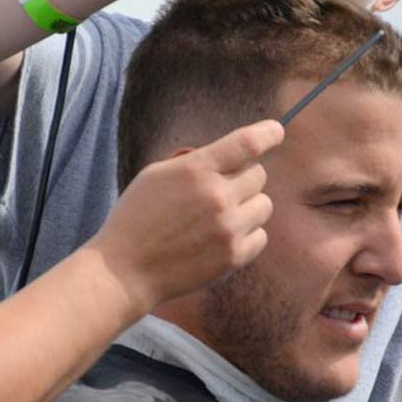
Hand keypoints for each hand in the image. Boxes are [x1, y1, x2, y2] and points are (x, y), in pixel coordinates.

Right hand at [87, 119, 283, 312]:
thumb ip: (193, 162)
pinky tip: (224, 236)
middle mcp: (217, 196)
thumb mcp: (156, 175)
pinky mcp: (233, 256)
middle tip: (222, 189)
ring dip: (248, 205)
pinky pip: (261, 235)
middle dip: (244, 177)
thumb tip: (227, 156)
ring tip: (221, 215)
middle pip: (259, 174)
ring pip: (264, 204)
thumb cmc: (136, 219)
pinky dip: (247, 233)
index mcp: (196, 170)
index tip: (276, 131)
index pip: (247, 143)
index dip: (268, 133)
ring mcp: (228, 228)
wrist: (125, 271)